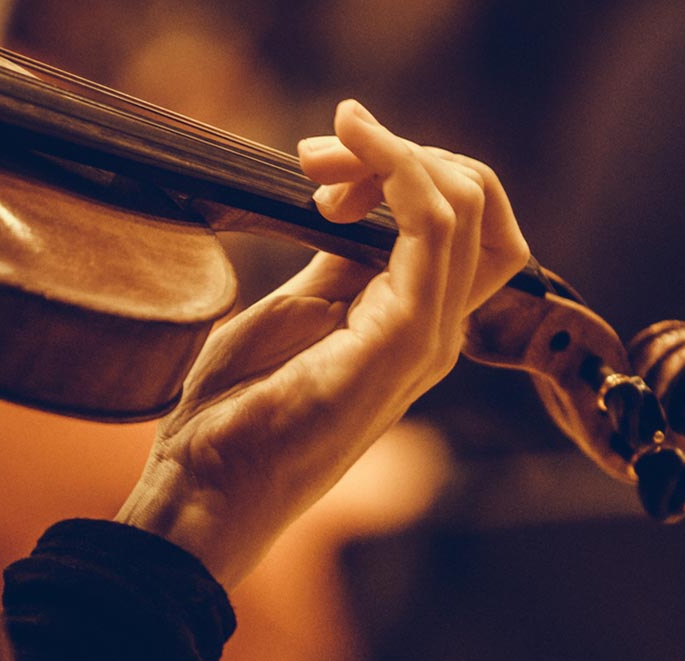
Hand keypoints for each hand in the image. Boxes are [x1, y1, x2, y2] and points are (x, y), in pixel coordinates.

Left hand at [115, 99, 528, 586]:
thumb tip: (357, 207)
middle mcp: (434, 331)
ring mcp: (426, 338)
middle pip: (477, 204)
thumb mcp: (293, 314)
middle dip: (403, 151)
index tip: (327, 171)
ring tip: (324, 152)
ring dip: (397, 152)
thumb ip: (340, 265)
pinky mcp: (402, 342)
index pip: (466, 223)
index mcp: (411, 324)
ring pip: (465, 206)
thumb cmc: (236, 416)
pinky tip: (354, 157)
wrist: (207, 485)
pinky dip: (401, 173)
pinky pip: (433, 231)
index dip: (410, 170)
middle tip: (319, 155)